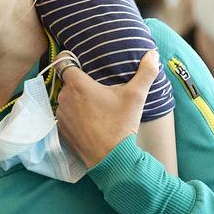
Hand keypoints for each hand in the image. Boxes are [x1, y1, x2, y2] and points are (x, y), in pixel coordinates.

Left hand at [56, 50, 158, 167]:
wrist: (112, 159)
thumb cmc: (121, 125)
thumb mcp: (136, 96)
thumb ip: (145, 72)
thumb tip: (153, 53)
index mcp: (78, 84)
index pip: (65, 61)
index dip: (71, 59)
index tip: (80, 63)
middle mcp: (64, 96)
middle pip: (67, 81)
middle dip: (78, 83)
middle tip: (95, 89)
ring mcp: (61, 114)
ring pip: (65, 98)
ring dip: (75, 99)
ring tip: (93, 106)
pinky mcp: (60, 129)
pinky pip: (64, 115)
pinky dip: (73, 115)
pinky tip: (87, 120)